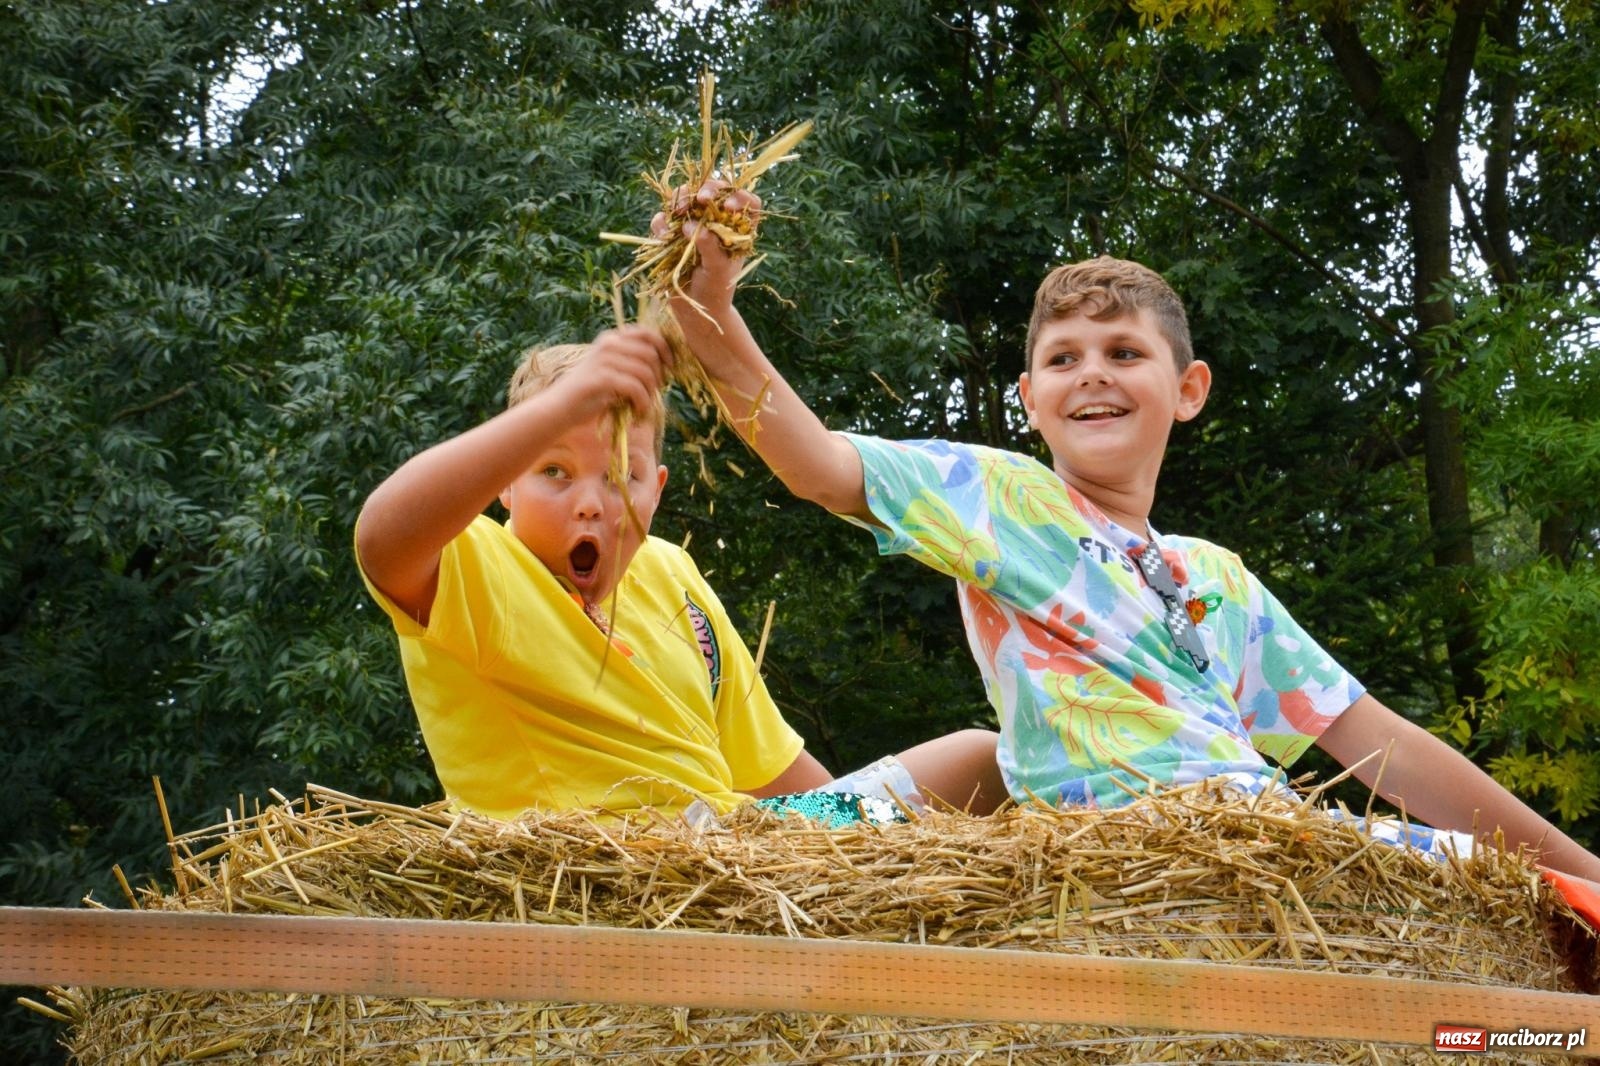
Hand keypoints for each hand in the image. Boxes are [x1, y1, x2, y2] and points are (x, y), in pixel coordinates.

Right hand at [553, 325, 672, 420]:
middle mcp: (608, 344)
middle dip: (659, 375)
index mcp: (611, 338)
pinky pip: (636, 387)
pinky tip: (638, 411)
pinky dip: (642, 402)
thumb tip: (664, 366)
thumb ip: (632, 363)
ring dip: (651, 392)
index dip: (664, 348)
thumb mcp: (612, 371)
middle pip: (651, 354)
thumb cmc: (588, 394)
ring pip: (646, 372)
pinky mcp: (602, 378)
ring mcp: (604, 359)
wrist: (559, 408)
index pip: (647, 333)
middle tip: (654, 392)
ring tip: (644, 405)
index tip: (670, 367)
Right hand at [652, 179, 762, 315]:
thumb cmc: (715, 290)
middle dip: (706, 190)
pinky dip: (661, 223)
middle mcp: (717, 222)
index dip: (739, 196)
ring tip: (678, 212)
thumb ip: (709, 247)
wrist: (694, 309)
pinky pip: (663, 219)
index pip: (747, 202)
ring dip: (680, 199)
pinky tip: (664, 236)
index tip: (727, 206)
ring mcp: (693, 225)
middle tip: (699, 199)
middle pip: (714, 191)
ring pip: (686, 197)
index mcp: (738, 229)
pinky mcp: (671, 233)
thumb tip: (691, 226)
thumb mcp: (718, 270)